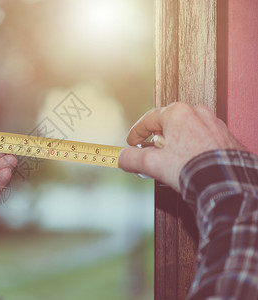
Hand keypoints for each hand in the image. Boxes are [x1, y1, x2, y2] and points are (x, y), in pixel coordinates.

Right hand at [118, 103, 243, 191]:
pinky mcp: (224, 137)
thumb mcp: (153, 164)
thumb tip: (122, 158)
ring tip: (170, 162)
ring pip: (185, 132)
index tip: (132, 143)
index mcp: (178, 112)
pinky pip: (201, 139)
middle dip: (157, 141)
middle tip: (151, 155)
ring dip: (175, 145)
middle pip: (168, 125)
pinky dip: (192, 148)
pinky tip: (188, 163)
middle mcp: (197, 113)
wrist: (225, 182)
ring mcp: (213, 124)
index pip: (148, 119)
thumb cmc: (192, 168)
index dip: (136, 133)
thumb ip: (132, 159)